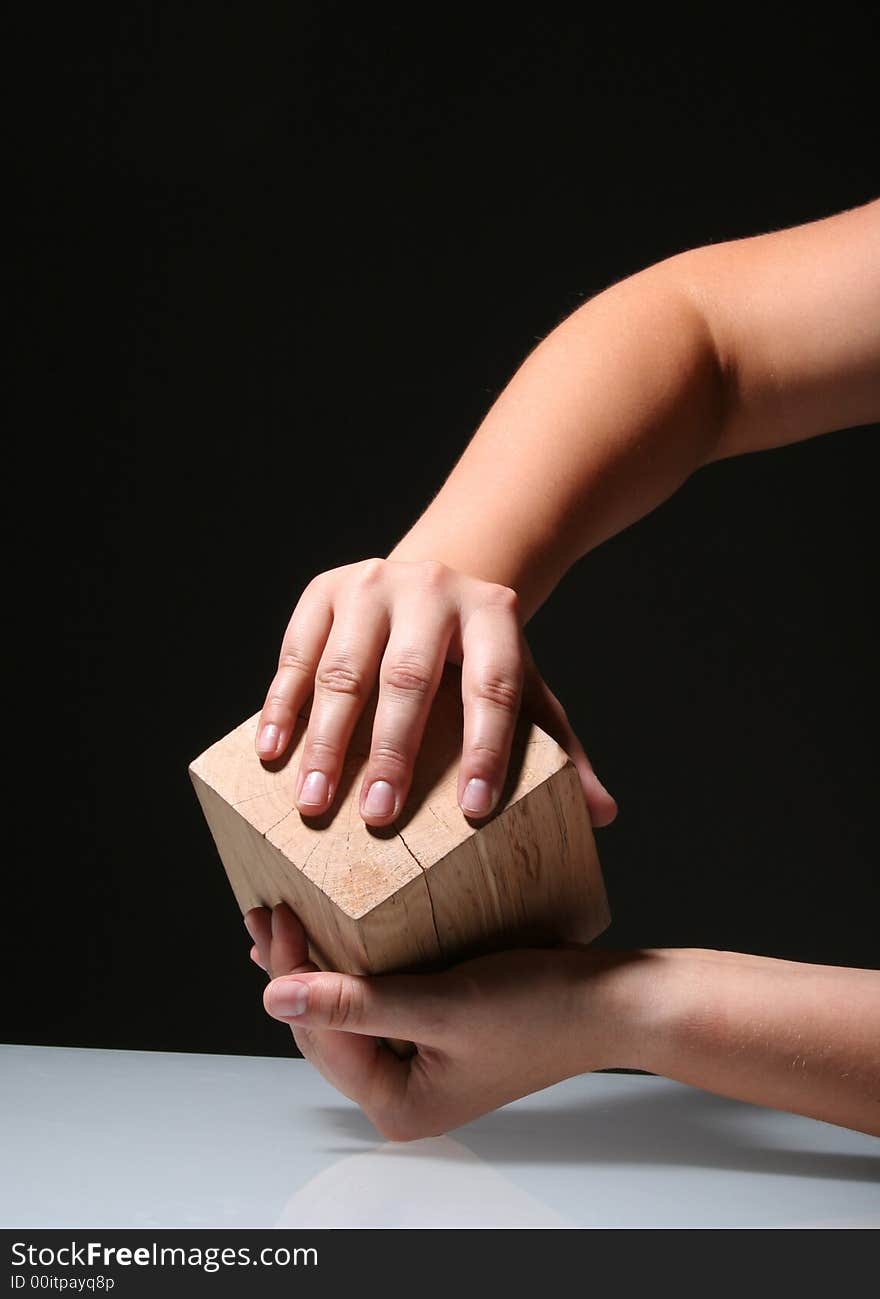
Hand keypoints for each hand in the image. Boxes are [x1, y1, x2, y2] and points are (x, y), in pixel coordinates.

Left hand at [245, 904, 652, 1140]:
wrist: (613, 1001)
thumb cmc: (542, 1010)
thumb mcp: (441, 1004)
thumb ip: (355, 1004)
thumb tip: (275, 999)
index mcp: (400, 1105)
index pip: (320, 1035)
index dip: (290, 972)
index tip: (275, 916)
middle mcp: (405, 1093)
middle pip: (324, 1030)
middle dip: (292, 970)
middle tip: (265, 913)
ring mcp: (420, 1064)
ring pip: (344, 1012)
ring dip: (314, 966)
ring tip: (280, 923)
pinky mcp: (436, 1033)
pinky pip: (375, 999)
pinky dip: (350, 965)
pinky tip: (333, 935)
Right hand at [255, 557, 615, 826]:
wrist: (432, 584)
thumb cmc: (478, 657)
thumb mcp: (524, 688)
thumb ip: (558, 746)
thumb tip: (602, 813)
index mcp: (494, 613)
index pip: (495, 686)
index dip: (488, 748)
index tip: (475, 810)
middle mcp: (433, 589)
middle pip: (410, 676)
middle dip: (392, 751)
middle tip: (377, 818)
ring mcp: (372, 584)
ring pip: (344, 668)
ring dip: (326, 740)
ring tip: (313, 804)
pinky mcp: (322, 590)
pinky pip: (296, 652)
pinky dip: (281, 705)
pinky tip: (273, 753)